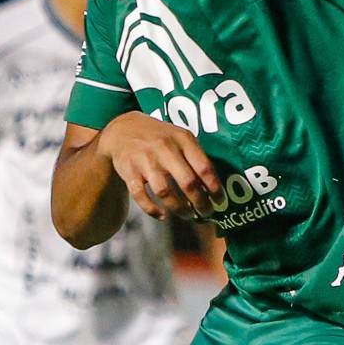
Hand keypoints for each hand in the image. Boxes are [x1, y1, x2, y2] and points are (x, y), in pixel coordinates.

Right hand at [98, 112, 221, 219]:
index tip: (220, 201)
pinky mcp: (128, 171)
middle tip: (205, 213)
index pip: (204, 167)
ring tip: (188, 215)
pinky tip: (162, 215)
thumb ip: (195, 157)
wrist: (123, 129)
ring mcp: (145, 160)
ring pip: (165, 192)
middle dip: (200, 202)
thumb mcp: (180, 138)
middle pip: (187, 182)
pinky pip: (141, 196)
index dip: (214, 188)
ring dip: (179, 208)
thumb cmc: (159, 138)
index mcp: (182, 139)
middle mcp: (164, 148)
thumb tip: (212, 188)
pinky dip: (152, 209)